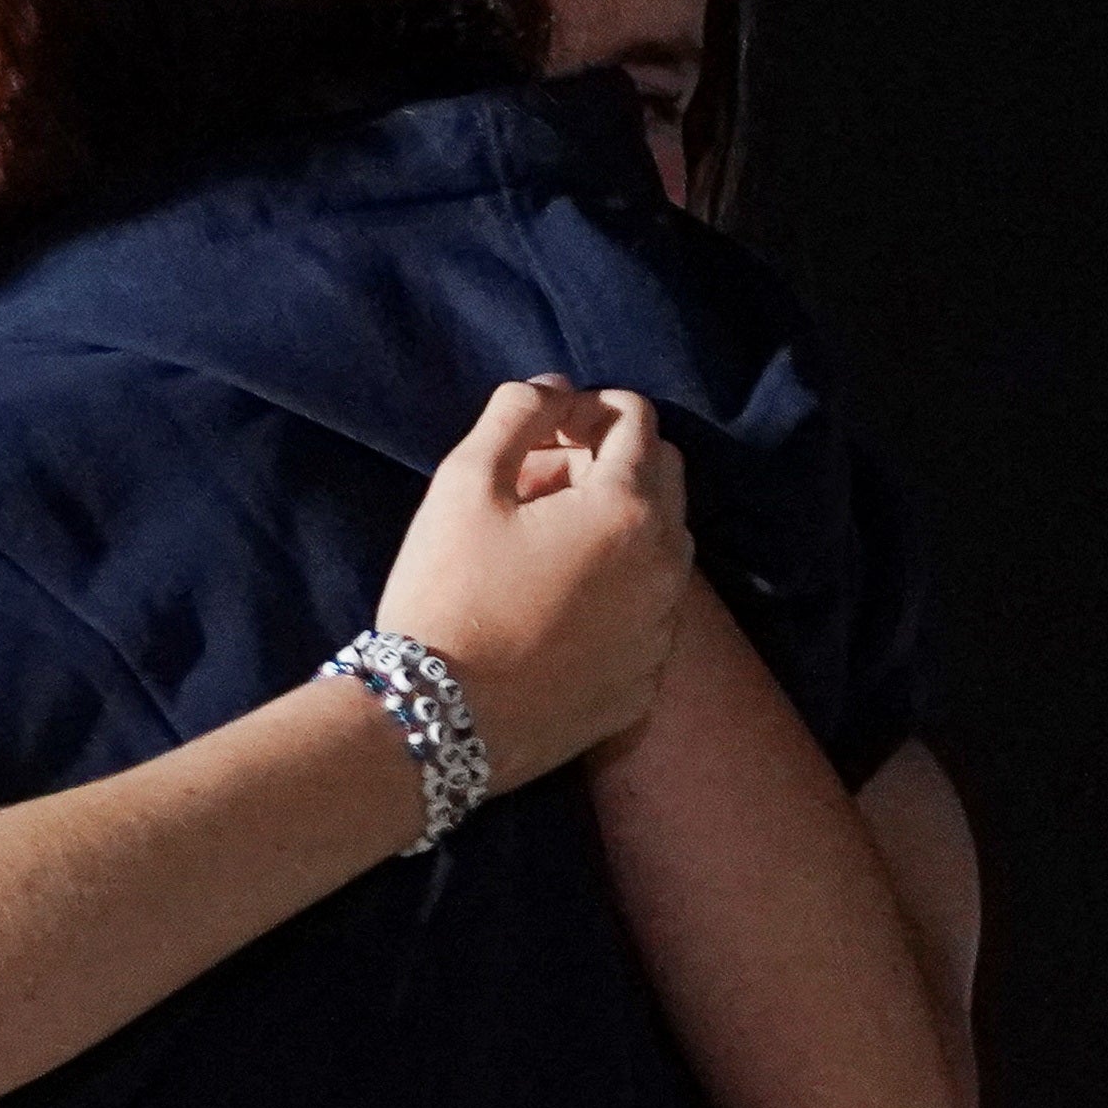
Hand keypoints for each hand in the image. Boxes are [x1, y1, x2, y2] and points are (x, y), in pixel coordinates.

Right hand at [372, 378, 689, 790]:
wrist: (440, 720)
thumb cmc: (448, 592)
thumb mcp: (463, 484)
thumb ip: (516, 415)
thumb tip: (555, 387)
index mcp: (629, 509)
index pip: (637, 420)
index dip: (586, 408)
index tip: (537, 431)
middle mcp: (667, 567)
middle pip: (664, 477)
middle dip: (609, 461)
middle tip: (535, 484)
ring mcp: (661, 632)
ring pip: (662, 547)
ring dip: (617, 526)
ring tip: (542, 547)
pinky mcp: (644, 685)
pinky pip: (647, 614)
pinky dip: (616, 593)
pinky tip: (554, 610)